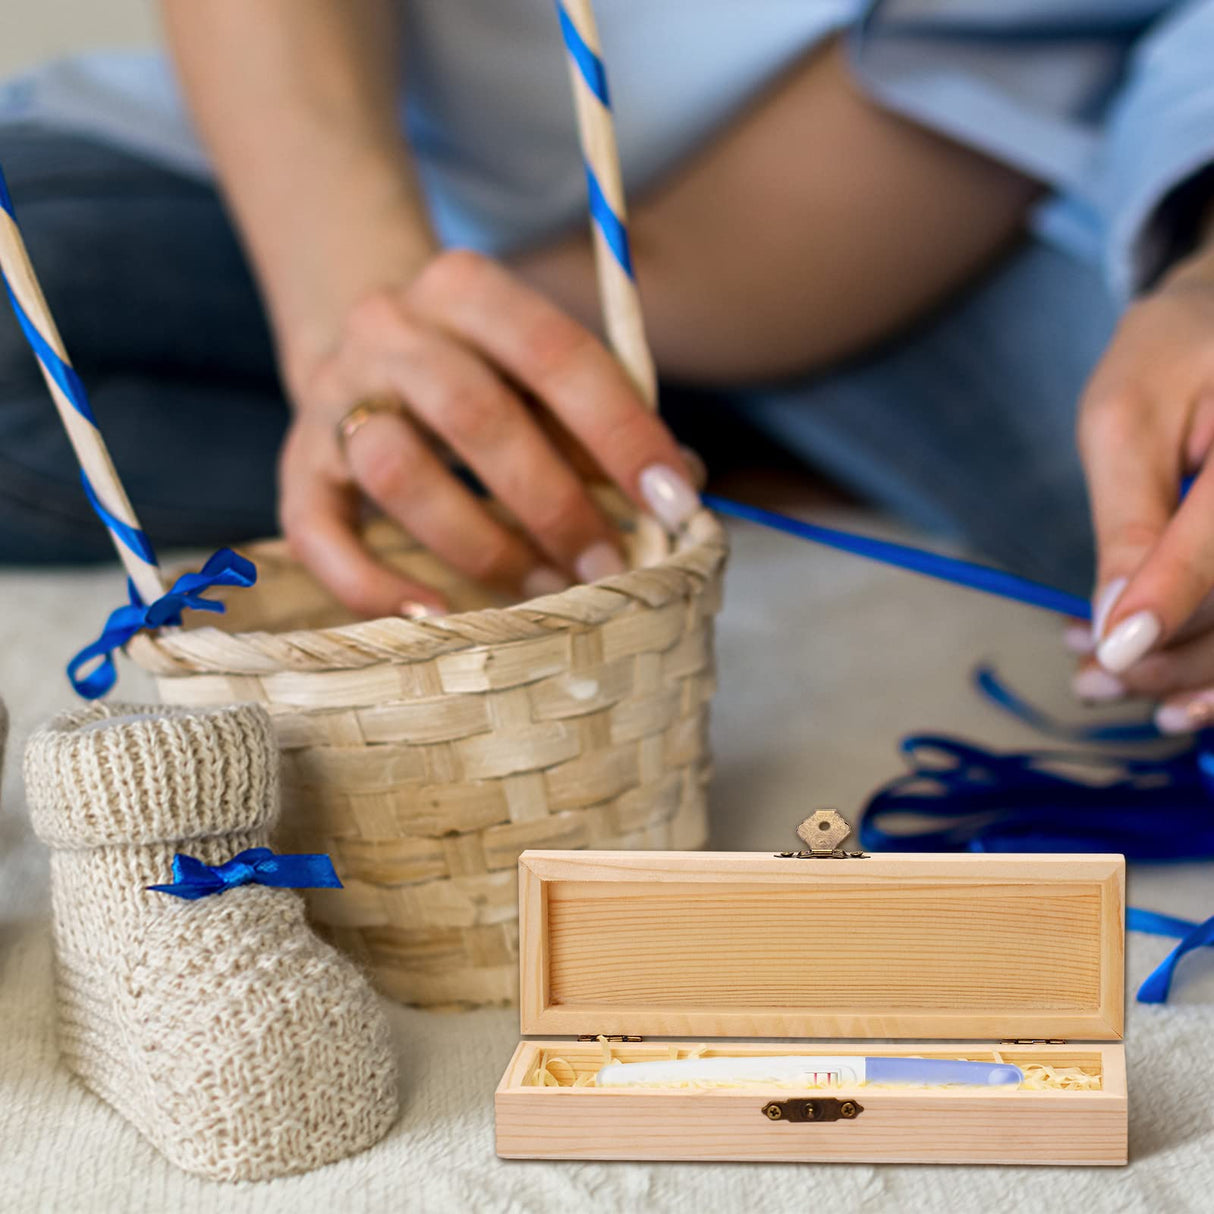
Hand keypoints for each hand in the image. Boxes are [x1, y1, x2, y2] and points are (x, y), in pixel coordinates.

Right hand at [279, 249, 698, 617]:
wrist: (361, 353)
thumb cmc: (482, 373)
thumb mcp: (541, 374)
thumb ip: (602, 421)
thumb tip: (679, 488)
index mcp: (465, 287)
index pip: (555, 353)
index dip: (621, 432)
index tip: (673, 499)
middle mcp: (389, 329)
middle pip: (475, 415)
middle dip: (555, 503)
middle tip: (608, 565)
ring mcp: (331, 398)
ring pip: (398, 472)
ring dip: (483, 543)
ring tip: (541, 587)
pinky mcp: (295, 468)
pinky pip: (320, 536)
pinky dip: (374, 586)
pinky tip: (435, 615)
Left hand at [1072, 241, 1213, 730]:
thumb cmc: (1175, 354)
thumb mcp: (1126, 420)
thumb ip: (1128, 522)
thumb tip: (1116, 624)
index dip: (1169, 604)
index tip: (1109, 653)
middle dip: (1171, 657)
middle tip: (1093, 676)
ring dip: (1191, 674)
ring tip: (1107, 680)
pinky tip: (1168, 685)